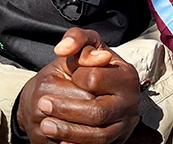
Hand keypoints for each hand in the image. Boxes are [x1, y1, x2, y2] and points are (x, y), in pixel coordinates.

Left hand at [17, 28, 140, 143]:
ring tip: (46, 126)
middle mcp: (129, 101)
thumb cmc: (87, 67)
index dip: (77, 78)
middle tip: (43, 105)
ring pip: (98, 136)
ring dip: (69, 132)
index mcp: (125, 75)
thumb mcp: (85, 45)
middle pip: (98, 111)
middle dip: (67, 110)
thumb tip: (63, 48)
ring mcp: (124, 125)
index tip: (69, 77)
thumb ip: (76, 38)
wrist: (93, 91)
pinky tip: (61, 142)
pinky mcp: (117, 141)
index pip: (95, 79)